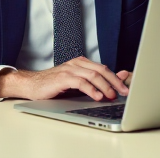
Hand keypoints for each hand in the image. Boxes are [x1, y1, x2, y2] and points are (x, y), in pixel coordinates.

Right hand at [0, 57, 130, 100]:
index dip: (117, 78)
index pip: (104, 68)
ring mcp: (70, 69)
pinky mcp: (63, 78)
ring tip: (112, 96)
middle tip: (124, 92)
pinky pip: (81, 82)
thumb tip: (118, 79)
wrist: (33, 85)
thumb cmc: (55, 86)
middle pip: (102, 70)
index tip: (126, 89)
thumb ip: (96, 81)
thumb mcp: (78, 84)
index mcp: (82, 63)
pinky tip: (97, 96)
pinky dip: (91, 89)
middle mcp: (77, 64)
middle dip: (115, 82)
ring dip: (105, 86)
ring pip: (93, 75)